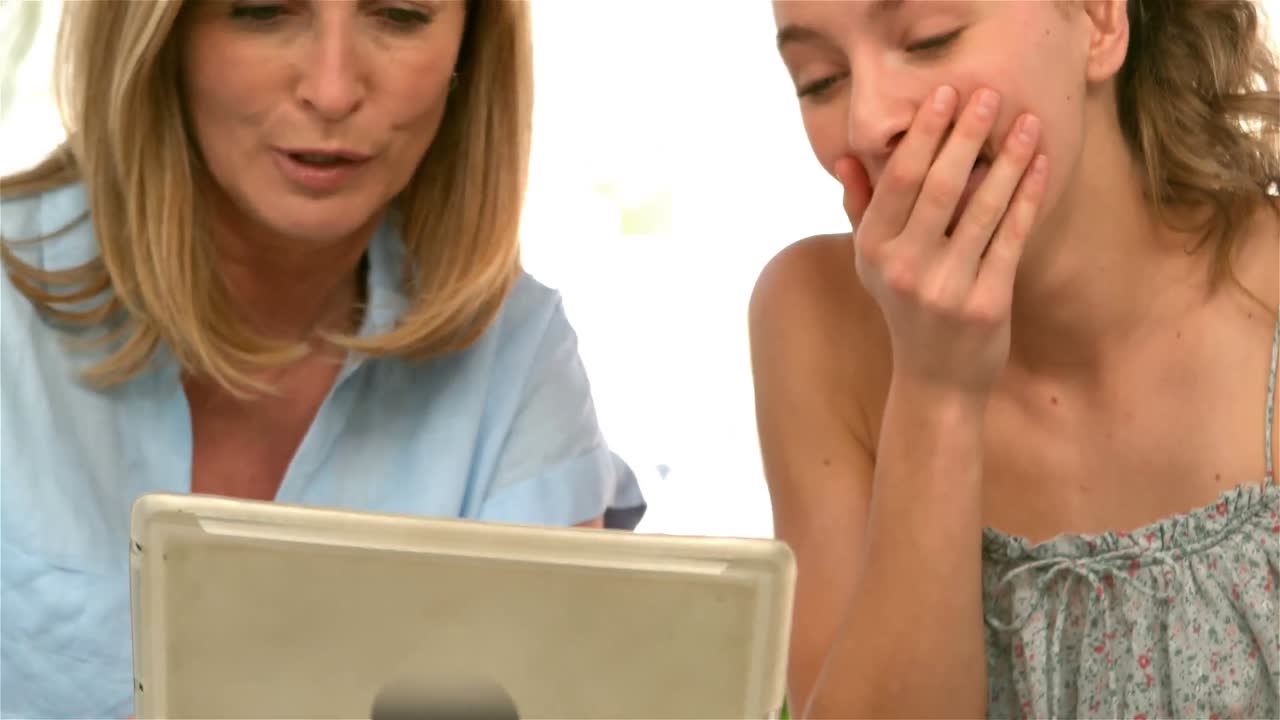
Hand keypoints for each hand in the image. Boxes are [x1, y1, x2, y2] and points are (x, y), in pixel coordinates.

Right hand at [838, 85, 1047, 396]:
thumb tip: (846, 157)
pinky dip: (1027, 199)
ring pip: (982, 209)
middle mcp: (904, 268)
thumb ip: (860, 208)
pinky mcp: (986, 304)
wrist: (936, 379)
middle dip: (966, 135)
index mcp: (873, 250)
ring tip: (1028, 123)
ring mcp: (945, 288)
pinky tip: (1041, 167)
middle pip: (939, 186)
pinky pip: (1010, 239)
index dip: (923, 134)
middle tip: (988, 95)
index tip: (945, 94)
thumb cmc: (905, 307)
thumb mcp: (873, 262)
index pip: (898, 179)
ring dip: (1009, 161)